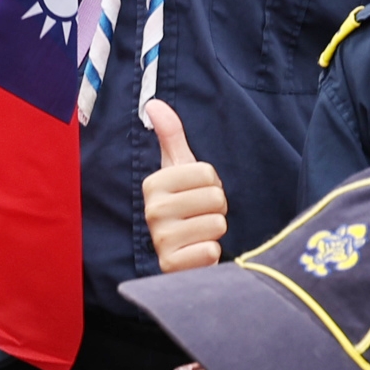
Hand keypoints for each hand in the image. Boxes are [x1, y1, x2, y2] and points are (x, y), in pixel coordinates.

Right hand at [141, 101, 229, 271]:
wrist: (181, 254)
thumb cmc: (184, 208)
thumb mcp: (178, 170)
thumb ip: (170, 136)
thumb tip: (154, 103)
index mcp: (153, 185)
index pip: (207, 173)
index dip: (211, 185)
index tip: (197, 195)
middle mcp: (152, 211)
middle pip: (215, 197)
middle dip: (216, 209)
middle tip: (200, 217)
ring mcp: (160, 240)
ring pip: (216, 223)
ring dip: (215, 231)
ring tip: (199, 234)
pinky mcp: (171, 266)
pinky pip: (210, 250)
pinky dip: (210, 254)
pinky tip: (196, 254)